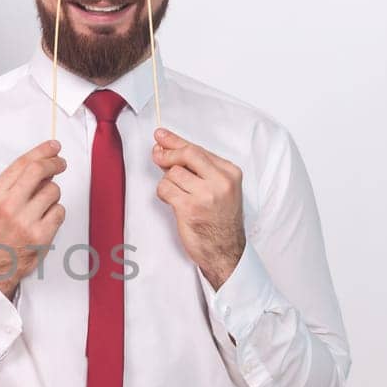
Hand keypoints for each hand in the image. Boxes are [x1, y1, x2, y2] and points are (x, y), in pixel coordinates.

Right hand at [0, 140, 66, 297]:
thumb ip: (16, 183)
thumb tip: (43, 164)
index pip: (23, 164)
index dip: (42, 151)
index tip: (53, 147)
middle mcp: (9, 206)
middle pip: (39, 171)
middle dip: (54, 163)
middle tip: (61, 163)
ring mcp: (25, 221)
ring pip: (53, 191)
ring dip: (53, 195)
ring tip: (42, 206)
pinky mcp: (41, 235)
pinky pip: (60, 211)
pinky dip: (56, 213)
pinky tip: (45, 220)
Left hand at [151, 127, 244, 287]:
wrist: (226, 251)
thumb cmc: (220, 220)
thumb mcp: (220, 189)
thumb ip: (200, 169)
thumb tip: (169, 148)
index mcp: (229, 173)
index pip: (198, 149)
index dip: (175, 141)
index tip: (161, 136)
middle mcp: (220, 181)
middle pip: (186, 154)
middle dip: (167, 153)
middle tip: (157, 155)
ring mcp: (205, 195)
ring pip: (172, 173)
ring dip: (167, 181)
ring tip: (176, 193)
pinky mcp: (189, 209)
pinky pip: (165, 189)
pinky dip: (163, 193)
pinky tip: (172, 201)